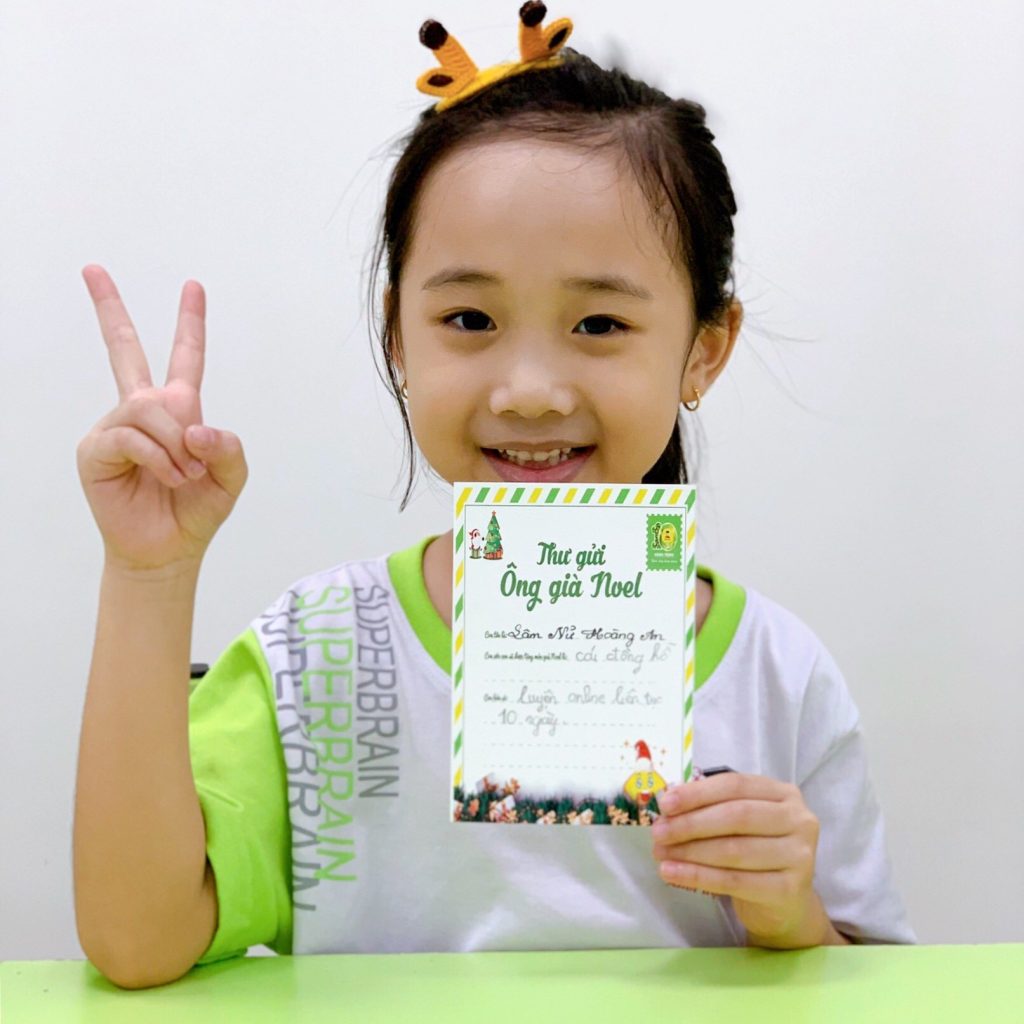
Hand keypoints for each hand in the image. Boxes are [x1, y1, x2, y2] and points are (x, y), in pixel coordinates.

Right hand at [76, 265, 247, 574]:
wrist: (169, 549)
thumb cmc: (196, 510)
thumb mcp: (231, 478)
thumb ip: (228, 448)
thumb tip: (197, 427)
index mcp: (179, 409)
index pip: (185, 357)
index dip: (190, 322)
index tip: (194, 286)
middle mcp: (142, 410)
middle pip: (123, 349)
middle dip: (108, 308)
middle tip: (92, 269)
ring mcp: (115, 427)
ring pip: (148, 408)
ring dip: (176, 444)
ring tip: (185, 474)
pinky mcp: (96, 449)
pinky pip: (132, 436)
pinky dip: (159, 458)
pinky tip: (168, 477)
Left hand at [651, 772, 831, 945]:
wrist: (784, 903)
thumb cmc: (755, 852)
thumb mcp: (739, 822)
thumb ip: (712, 806)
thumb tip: (668, 801)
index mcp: (783, 793)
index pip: (735, 785)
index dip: (697, 793)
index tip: (665, 804)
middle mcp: (798, 820)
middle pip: (736, 816)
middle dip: (691, 823)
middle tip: (658, 832)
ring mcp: (799, 855)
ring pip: (734, 850)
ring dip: (690, 852)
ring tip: (661, 854)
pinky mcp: (790, 889)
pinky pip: (735, 881)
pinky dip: (698, 877)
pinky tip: (672, 874)